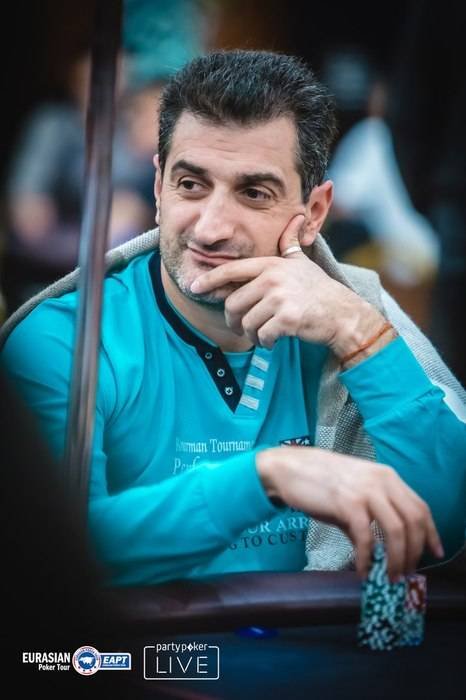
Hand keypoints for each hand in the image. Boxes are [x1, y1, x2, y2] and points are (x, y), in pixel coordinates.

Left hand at [190, 214, 386, 356]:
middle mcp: (273, 278)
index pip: (232, 271)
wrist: (343, 314)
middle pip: (233, 304)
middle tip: (241, 328)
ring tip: (263, 335)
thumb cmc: (320, 290)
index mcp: (272, 265)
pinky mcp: (287, 318)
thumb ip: (291, 244)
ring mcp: (280, 298)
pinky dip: (265, 342)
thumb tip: (296, 219)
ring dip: (251, 335)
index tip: (194, 287)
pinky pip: (262, 335)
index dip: (210, 280)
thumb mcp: (303, 263)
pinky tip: (273, 341)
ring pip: (246, 323)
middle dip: (234, 321)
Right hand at [256, 446, 443, 580]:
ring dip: (396, 559)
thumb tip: (379, 552)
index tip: (435, 553)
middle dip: (415, 552)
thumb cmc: (320, 481)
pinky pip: (366, 537)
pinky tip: (363, 571)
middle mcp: (382, 481)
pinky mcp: (347, 503)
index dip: (431, 533)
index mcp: (387, 476)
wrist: (289, 468)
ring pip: (396, 530)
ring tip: (390, 577)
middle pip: (414, 521)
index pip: (420, 507)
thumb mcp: (352, 495)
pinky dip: (368, 559)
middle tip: (407, 573)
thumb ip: (369, 519)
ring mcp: (365, 491)